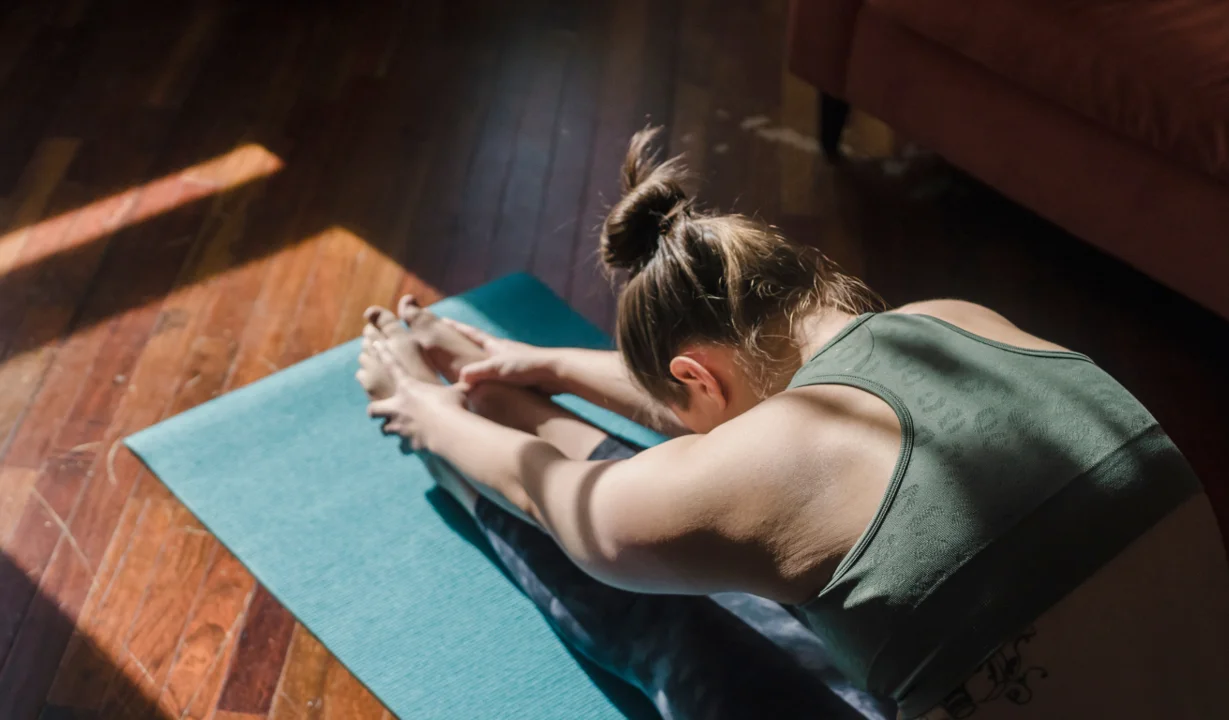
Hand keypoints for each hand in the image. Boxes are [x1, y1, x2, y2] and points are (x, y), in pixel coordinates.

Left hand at [366, 341, 467, 450]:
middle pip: (373, 409)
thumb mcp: (459, 391)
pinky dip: (409, 446)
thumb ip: (460, 388)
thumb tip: (472, 382)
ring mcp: (400, 427)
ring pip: (384, 430)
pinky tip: (417, 446)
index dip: (383, 353)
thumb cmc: (452, 405)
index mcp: (408, 388)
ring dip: (391, 429)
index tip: (375, 344)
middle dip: (375, 410)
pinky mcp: (407, 443)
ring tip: (400, 429)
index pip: (392, 366)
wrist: (447, 431)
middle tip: (381, 410)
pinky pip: (404, 447)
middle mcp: (398, 407)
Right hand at [443, 319, 565, 394]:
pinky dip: (490, 377)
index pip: (471, 333)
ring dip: (478, 361)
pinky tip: (489, 387)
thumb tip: (460, 377)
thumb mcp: (498, 368)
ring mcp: (512, 362)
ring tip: (466, 365)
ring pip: (490, 361)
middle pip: (479, 344)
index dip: (456, 327)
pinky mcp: (521, 376)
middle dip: (464, 342)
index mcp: (495, 346)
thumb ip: (478, 372)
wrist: (556, 372)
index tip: (442, 319)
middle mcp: (503, 351)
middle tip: (449, 340)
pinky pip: (499, 376)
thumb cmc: (528, 367)